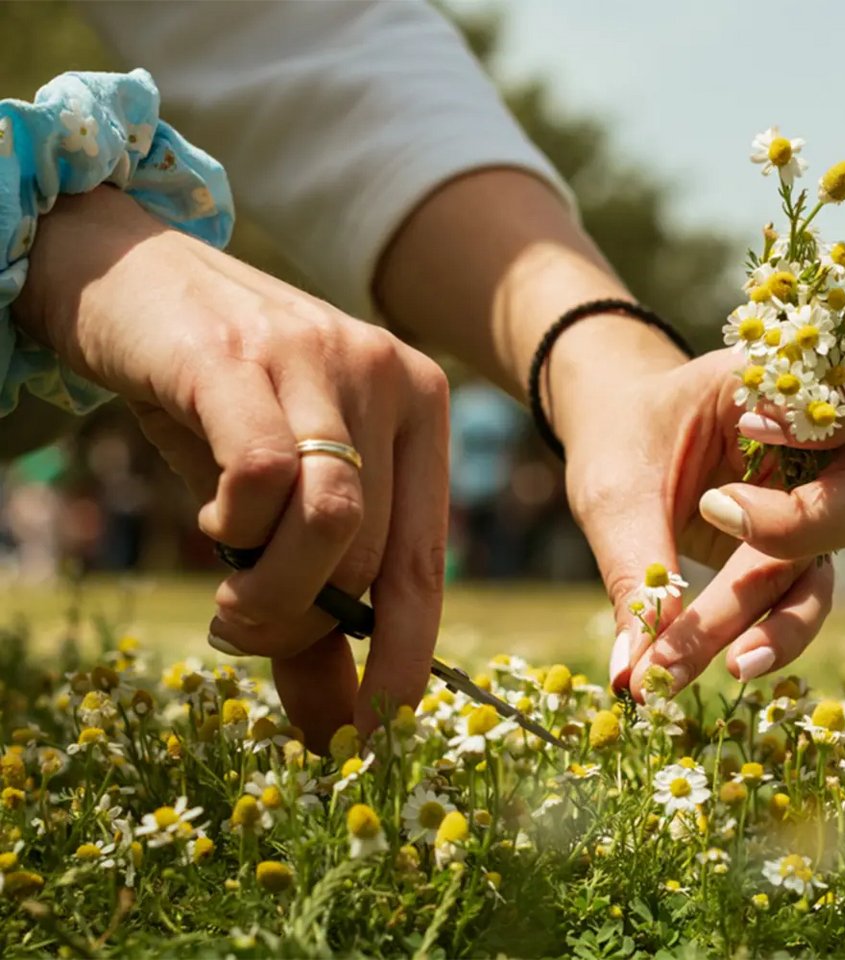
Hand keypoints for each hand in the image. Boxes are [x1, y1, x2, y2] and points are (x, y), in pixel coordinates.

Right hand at [15, 187, 449, 749]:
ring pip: (334, 525)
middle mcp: (389, 379)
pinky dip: (235, 525)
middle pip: (372, 557)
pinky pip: (264, 476)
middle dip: (305, 629)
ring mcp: (321, 360)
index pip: (427, 565)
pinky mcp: (244, 356)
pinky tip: (212, 518)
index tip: (373, 732)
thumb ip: (310, 601)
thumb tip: (330, 722)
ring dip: (273, 594)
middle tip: (245, 633)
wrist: (131, 278)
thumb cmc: (216, 403)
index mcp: (419, 412)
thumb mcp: (276, 504)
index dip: (403, 659)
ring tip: (230, 592)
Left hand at [551, 334, 844, 699]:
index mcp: (780, 389)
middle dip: (798, 530)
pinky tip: (723, 665)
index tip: (753, 430)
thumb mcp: (617, 491)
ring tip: (715, 666)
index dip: (836, 414)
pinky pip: (798, 602)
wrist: (613, 442)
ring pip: (823, 569)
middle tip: (713, 519)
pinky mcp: (791, 555)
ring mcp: (810, 506)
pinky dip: (764, 637)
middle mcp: (817, 449)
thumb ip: (634, 571)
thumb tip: (630, 679)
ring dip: (770, 621)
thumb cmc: (620, 442)